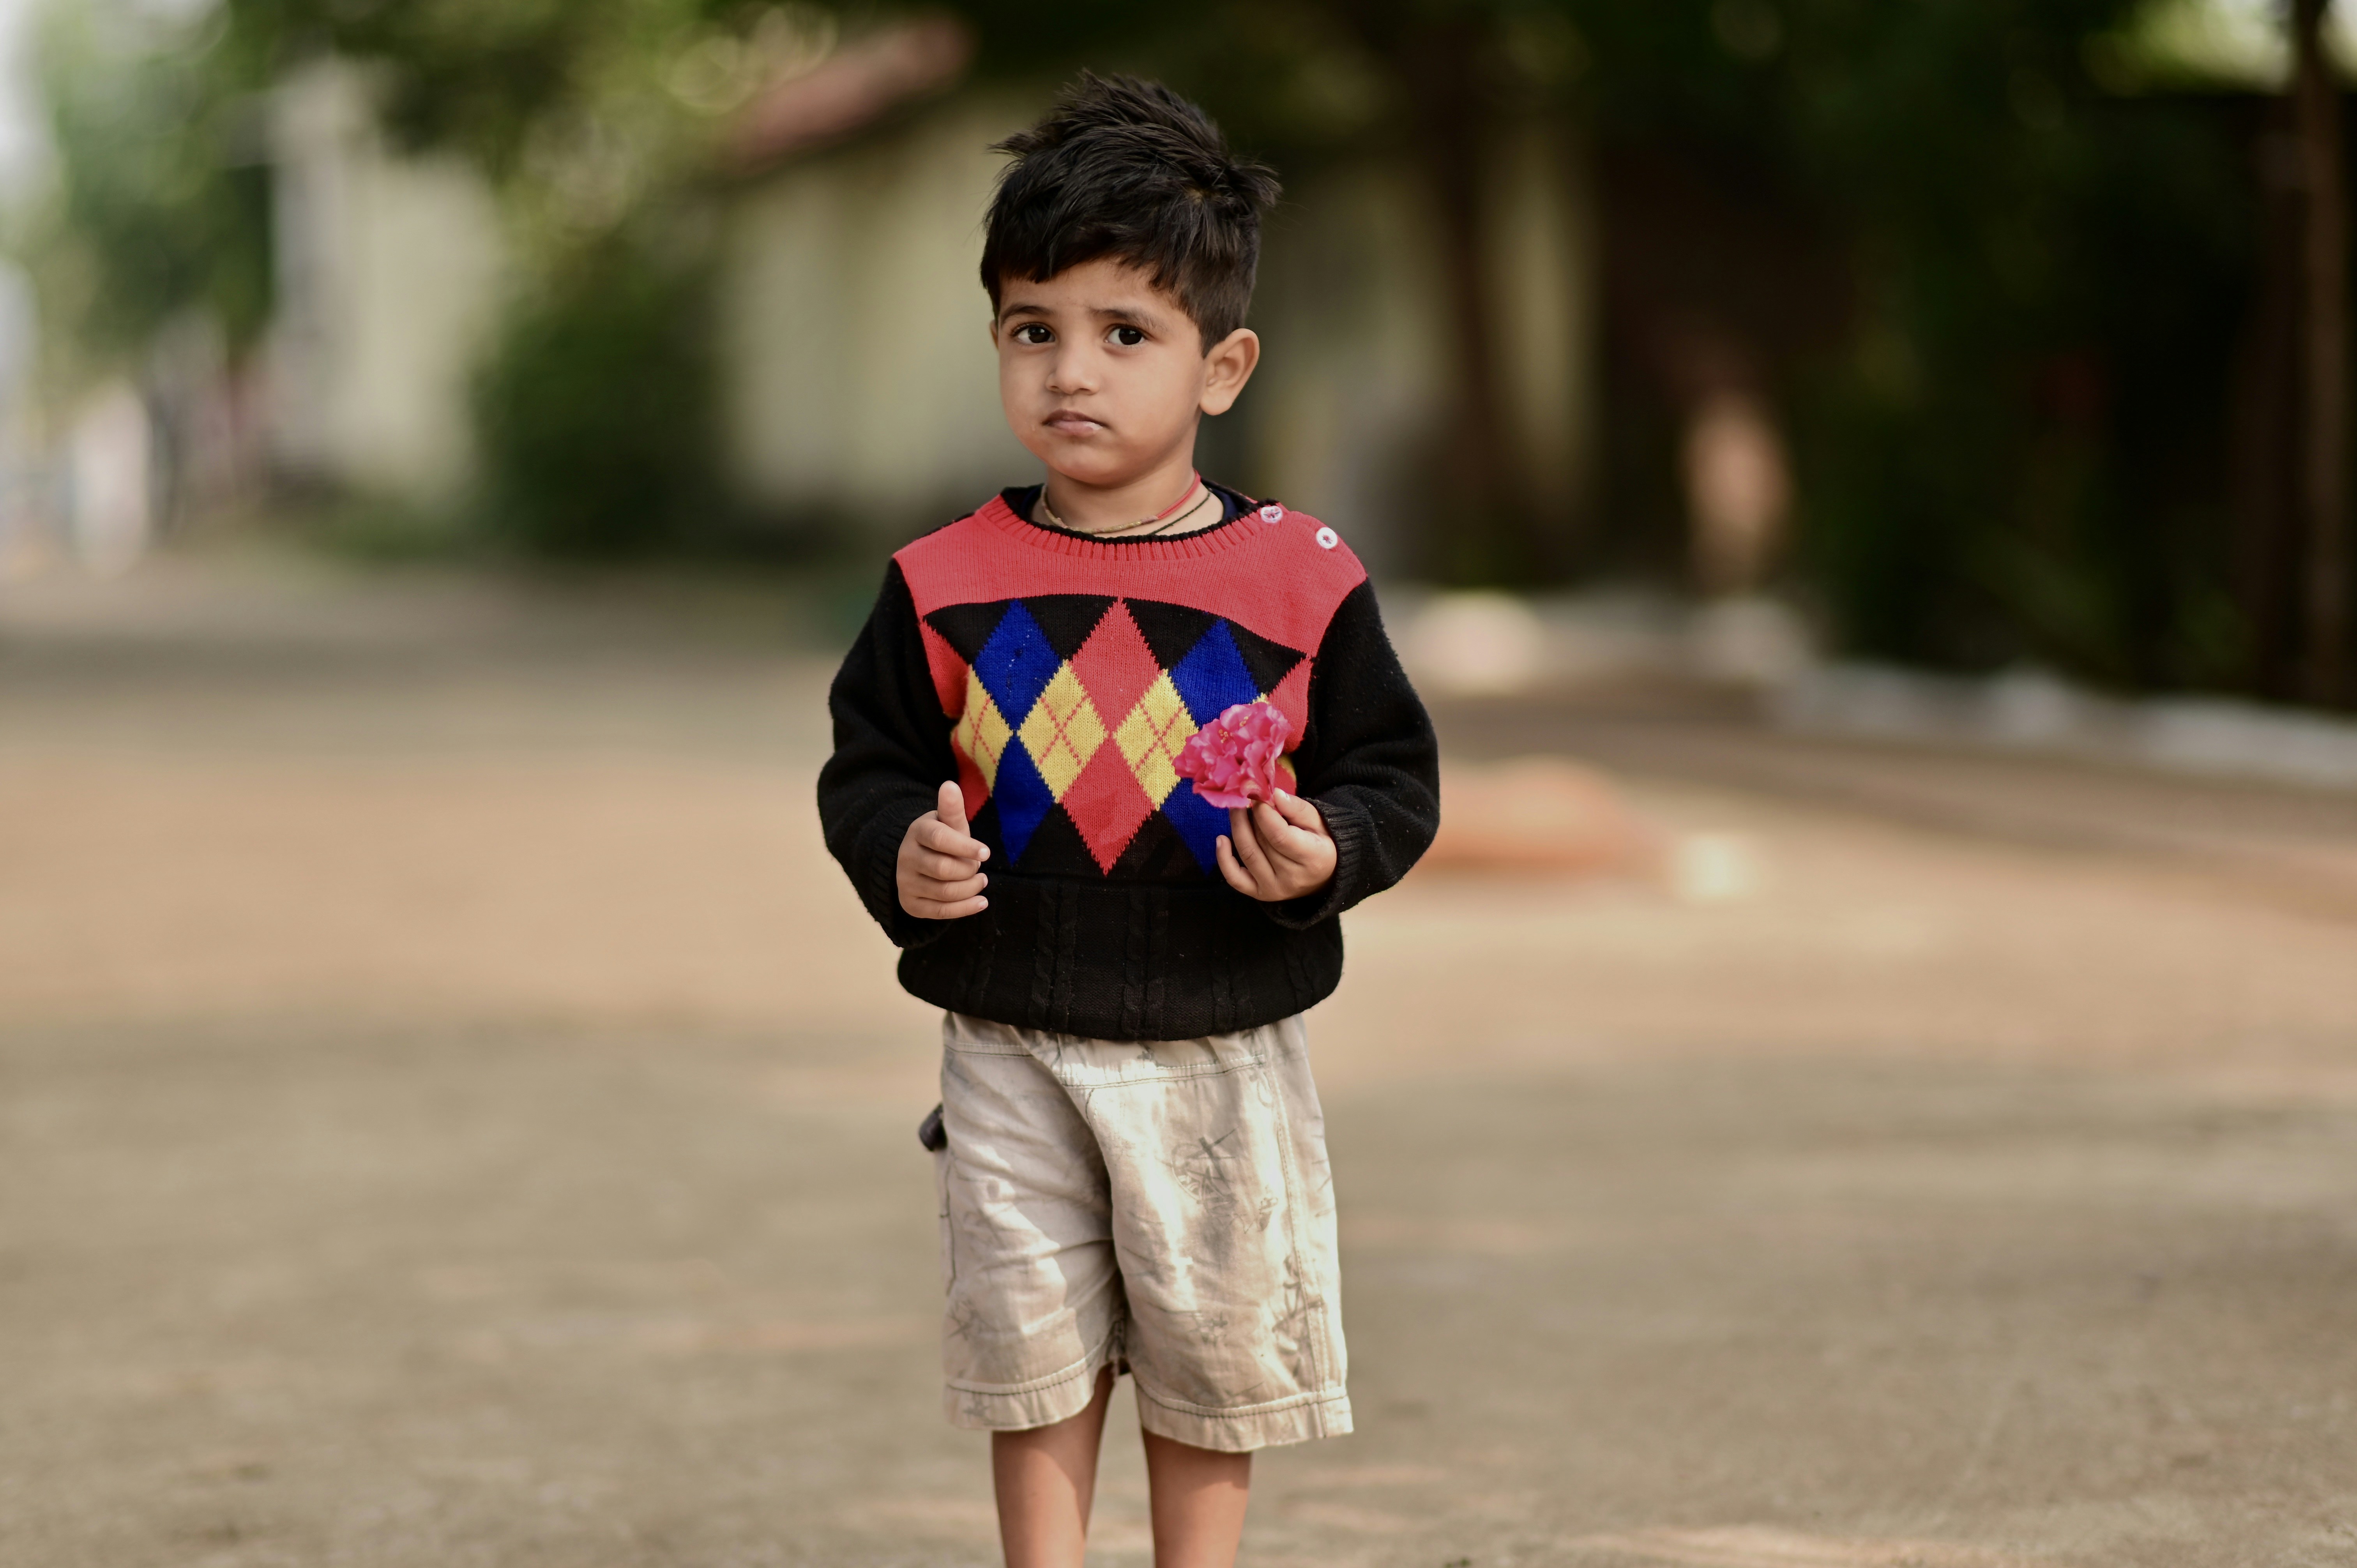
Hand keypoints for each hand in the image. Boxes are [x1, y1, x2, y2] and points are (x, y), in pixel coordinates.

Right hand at [898, 781, 989, 918]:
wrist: (918, 863)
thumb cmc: (943, 840)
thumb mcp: (948, 824)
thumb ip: (952, 809)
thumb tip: (949, 785)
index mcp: (917, 832)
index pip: (940, 839)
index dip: (965, 847)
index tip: (986, 853)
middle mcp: (906, 858)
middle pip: (944, 869)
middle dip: (968, 869)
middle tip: (977, 866)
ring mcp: (906, 882)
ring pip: (945, 892)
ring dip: (970, 888)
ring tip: (980, 880)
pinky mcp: (911, 904)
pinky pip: (941, 912)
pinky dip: (965, 908)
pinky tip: (981, 902)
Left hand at [1216, 791, 1335, 902]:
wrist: (1323, 875)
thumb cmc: (1320, 843)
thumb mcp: (1318, 822)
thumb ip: (1297, 808)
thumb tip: (1274, 794)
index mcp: (1313, 858)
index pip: (1280, 836)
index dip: (1264, 814)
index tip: (1258, 796)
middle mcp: (1292, 878)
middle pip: (1261, 843)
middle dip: (1251, 816)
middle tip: (1246, 798)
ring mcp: (1274, 888)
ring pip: (1247, 854)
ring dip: (1238, 828)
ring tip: (1236, 810)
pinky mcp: (1259, 893)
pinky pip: (1234, 878)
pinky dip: (1223, 859)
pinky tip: (1221, 839)